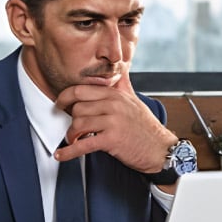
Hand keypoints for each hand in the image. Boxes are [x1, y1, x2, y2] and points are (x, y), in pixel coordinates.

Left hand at [54, 72, 178, 173]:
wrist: (161, 149)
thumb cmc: (146, 127)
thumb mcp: (134, 100)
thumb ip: (124, 83)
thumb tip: (122, 65)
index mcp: (115, 94)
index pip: (82, 90)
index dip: (65, 96)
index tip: (59, 103)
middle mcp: (113, 105)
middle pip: (77, 107)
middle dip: (69, 118)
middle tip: (67, 124)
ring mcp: (113, 122)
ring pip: (78, 123)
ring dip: (70, 135)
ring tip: (72, 140)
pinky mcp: (112, 140)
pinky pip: (83, 144)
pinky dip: (69, 152)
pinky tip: (62, 155)